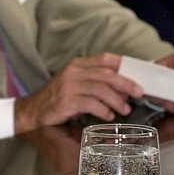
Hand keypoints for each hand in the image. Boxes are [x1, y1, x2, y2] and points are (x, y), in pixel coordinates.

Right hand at [14, 52, 142, 132]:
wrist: (35, 109)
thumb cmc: (60, 97)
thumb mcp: (77, 84)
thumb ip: (97, 82)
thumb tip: (124, 89)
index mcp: (77, 64)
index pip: (104, 58)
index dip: (123, 65)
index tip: (137, 74)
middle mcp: (73, 72)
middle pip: (106, 74)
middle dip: (126, 83)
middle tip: (139, 93)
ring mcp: (69, 86)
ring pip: (101, 89)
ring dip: (117, 100)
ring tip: (125, 109)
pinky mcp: (67, 101)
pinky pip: (91, 104)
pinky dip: (104, 110)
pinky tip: (109, 116)